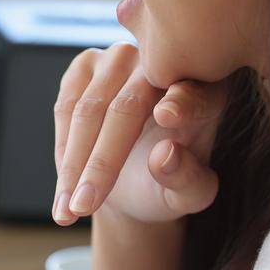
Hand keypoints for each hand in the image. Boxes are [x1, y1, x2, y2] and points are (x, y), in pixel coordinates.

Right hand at [52, 42, 226, 224]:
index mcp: (207, 93)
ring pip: (88, 110)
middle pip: (126, 109)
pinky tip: (65, 186)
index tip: (169, 115)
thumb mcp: (187, 196)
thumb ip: (187, 180)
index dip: (183, 102)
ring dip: (72, 164)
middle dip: (100, 163)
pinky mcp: (86, 65)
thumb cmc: (167, 184)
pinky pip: (66, 107)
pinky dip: (62, 148)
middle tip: (84, 207)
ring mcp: (122, 59)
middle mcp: (164, 66)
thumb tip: (165, 154)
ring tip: (68, 209)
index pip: (195, 94)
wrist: (130, 178)